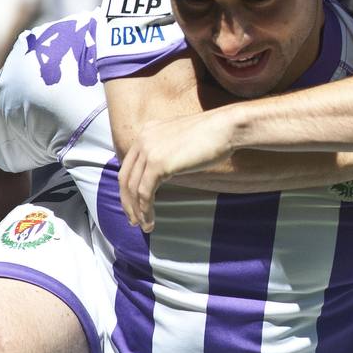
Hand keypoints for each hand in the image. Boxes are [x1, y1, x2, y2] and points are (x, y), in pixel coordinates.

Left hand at [119, 110, 235, 231]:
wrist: (226, 127)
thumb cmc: (214, 134)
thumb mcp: (182, 139)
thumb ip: (169, 151)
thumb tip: (166, 170)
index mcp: (148, 131)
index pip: (130, 164)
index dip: (129, 187)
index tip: (133, 203)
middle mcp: (144, 139)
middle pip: (126, 177)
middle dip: (128, 202)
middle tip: (133, 219)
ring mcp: (149, 151)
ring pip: (134, 188)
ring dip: (137, 211)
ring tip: (143, 225)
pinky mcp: (158, 164)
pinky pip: (145, 193)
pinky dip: (146, 210)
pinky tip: (151, 221)